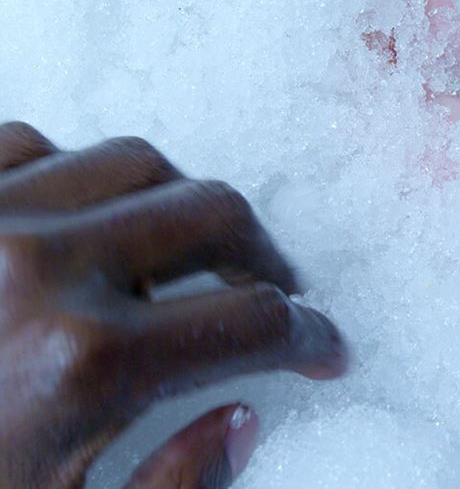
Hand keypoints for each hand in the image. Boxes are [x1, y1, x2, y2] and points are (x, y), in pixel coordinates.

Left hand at [0, 122, 347, 487]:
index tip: (323, 348)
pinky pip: (34, 145)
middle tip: (272, 297)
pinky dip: (77, 179)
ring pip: (136, 162)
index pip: (255, 321)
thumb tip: (242, 417)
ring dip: (180, 209)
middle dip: (265, 260)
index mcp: (83, 361)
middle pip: (215, 215)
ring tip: (185, 255)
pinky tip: (81, 227)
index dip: (311, 337)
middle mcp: (37, 265)